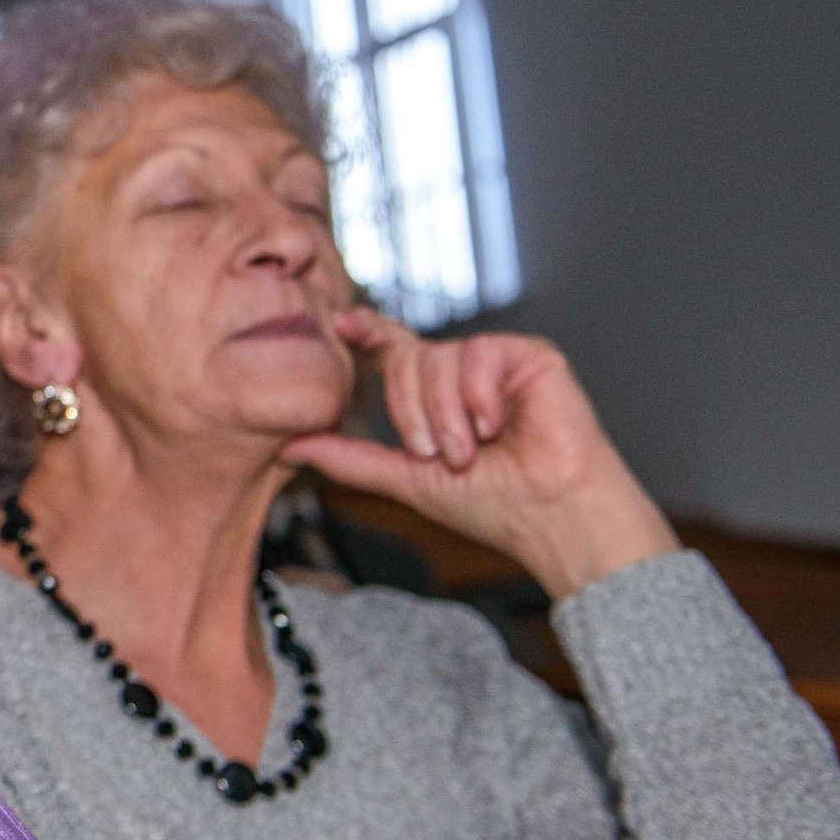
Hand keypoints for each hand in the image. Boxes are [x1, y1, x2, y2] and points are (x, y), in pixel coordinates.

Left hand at [278, 308, 675, 598]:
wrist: (551, 518)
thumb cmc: (492, 506)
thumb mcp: (407, 480)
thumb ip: (351, 459)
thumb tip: (289, 445)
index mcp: (434, 396)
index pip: (393, 349)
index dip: (366, 330)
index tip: (338, 321)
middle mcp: (462, 373)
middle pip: (405, 357)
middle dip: (411, 412)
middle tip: (437, 455)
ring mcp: (496, 362)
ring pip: (438, 357)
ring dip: (445, 414)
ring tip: (472, 450)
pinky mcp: (531, 356)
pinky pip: (479, 353)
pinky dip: (478, 395)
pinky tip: (497, 425)